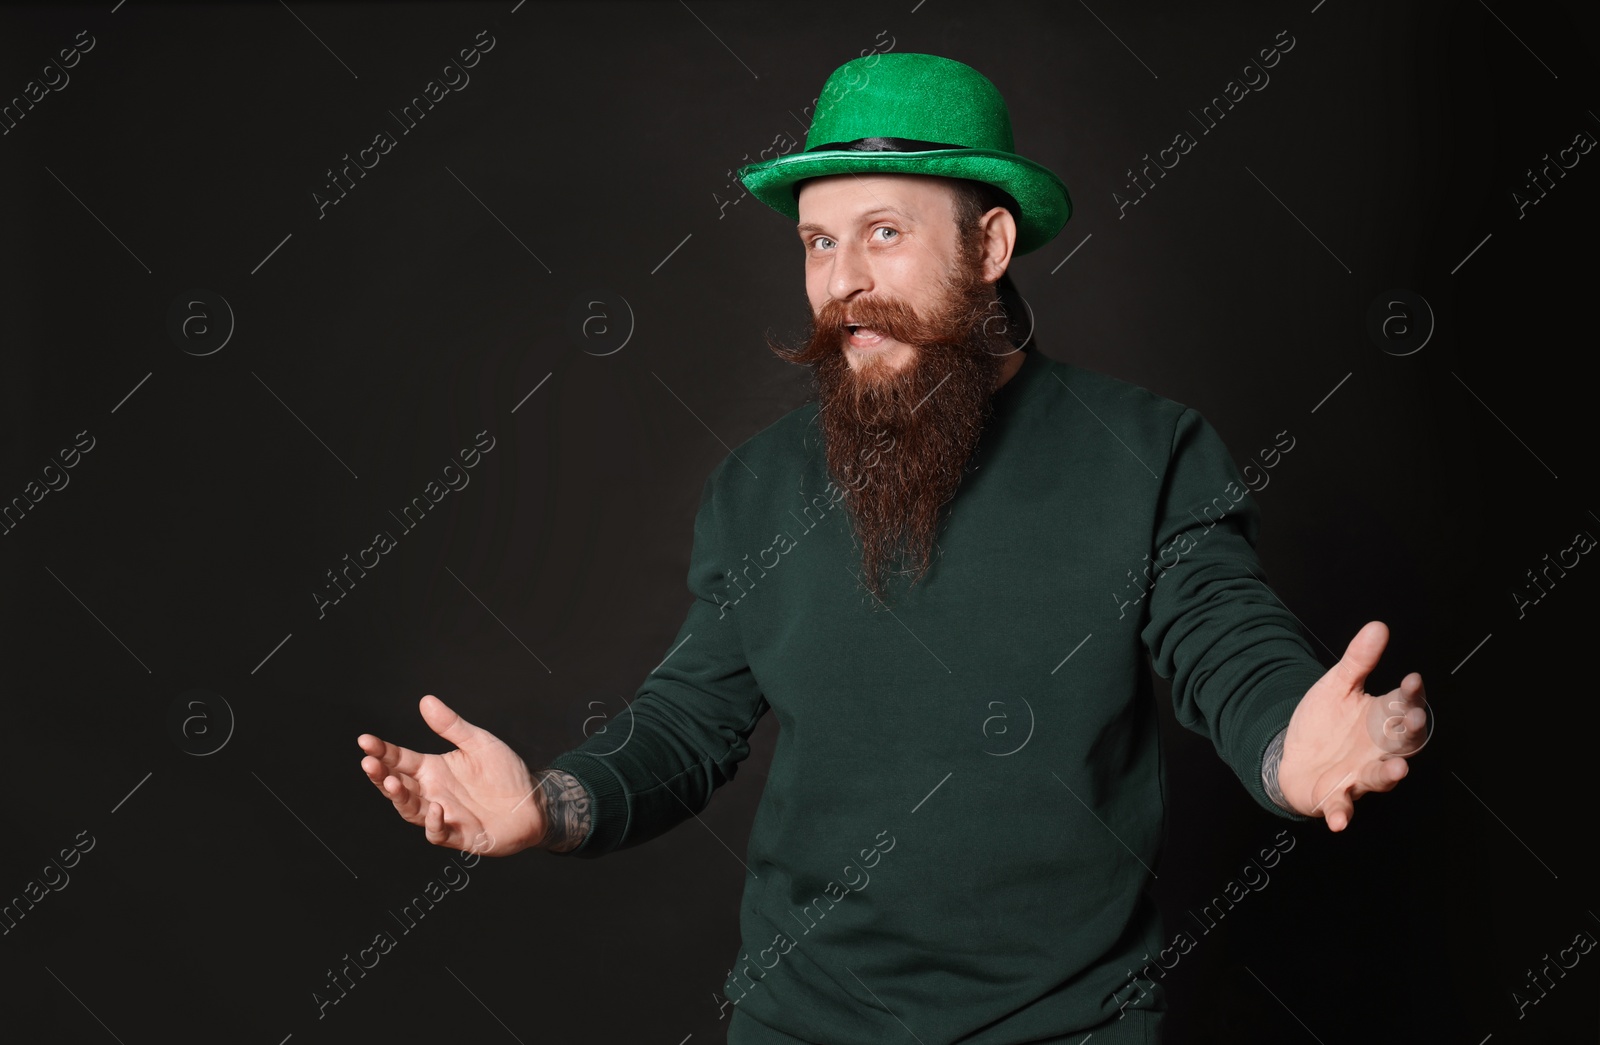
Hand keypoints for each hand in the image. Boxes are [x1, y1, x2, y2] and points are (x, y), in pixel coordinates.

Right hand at [358, 694, 545, 855]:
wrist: (534, 801)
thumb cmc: (504, 773)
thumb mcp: (479, 742)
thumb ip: (451, 726)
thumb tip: (426, 701)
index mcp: (432, 769)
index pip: (399, 760)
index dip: (381, 751)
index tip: (365, 740)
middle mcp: (432, 792)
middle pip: (397, 785)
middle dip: (380, 775)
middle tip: (368, 762)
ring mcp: (443, 815)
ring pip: (411, 810)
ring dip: (399, 798)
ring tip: (392, 782)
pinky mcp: (460, 835)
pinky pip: (439, 833)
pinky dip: (434, 823)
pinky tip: (436, 808)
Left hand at [1278, 621, 1429, 831]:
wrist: (1294, 756)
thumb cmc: (1324, 723)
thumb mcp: (1337, 686)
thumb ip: (1358, 660)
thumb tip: (1377, 627)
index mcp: (1381, 721)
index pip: (1403, 706)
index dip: (1410, 695)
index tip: (1412, 680)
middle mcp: (1378, 750)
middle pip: (1401, 744)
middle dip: (1408, 734)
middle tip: (1411, 721)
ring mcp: (1359, 775)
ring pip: (1381, 777)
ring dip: (1388, 775)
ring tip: (1396, 770)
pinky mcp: (1337, 796)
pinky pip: (1343, 807)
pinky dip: (1342, 813)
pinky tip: (1340, 819)